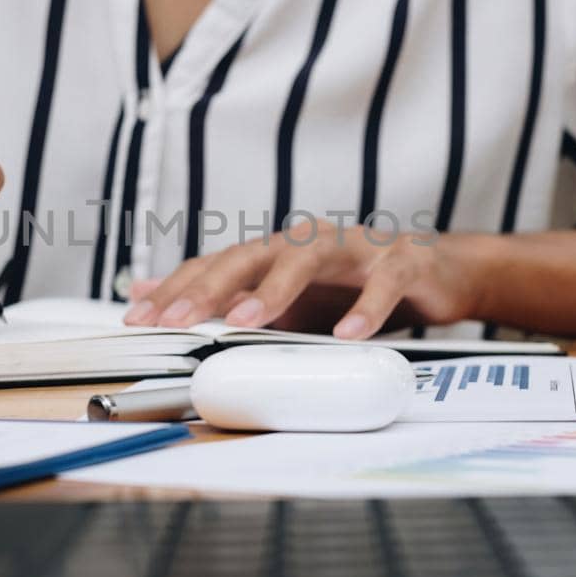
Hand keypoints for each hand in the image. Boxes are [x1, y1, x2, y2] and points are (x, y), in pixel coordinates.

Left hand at [121, 219, 483, 338]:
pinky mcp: (402, 261)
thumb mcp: (282, 294)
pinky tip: (347, 334)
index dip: (177, 288)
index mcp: (278, 251)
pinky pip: (382, 283)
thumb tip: (146, 291)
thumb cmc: (353, 282)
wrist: (436, 271)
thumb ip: (221, 294)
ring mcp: (355, 247)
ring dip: (274, 289)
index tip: (139, 317)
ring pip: (307, 258)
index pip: (217, 265)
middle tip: (177, 319)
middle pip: (251, 255)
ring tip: (244, 320)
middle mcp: (308, 242)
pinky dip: (365, 308)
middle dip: (210, 287)